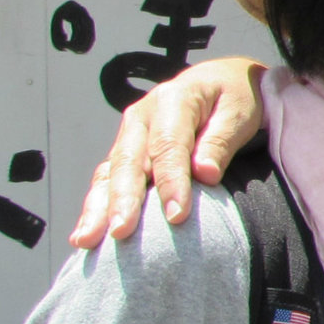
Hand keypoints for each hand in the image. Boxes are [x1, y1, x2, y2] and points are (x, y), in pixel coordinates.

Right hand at [68, 59, 268, 246]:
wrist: (220, 82)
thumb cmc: (235, 98)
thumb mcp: (239, 111)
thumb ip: (221, 141)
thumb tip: (205, 175)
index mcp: (173, 99)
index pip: (169, 146)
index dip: (171, 182)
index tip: (176, 216)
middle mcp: (142, 116)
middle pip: (129, 161)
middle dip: (124, 200)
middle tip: (121, 233)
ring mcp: (129, 134)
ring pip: (110, 173)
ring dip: (97, 208)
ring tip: (87, 240)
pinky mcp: (124, 151)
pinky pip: (106, 180)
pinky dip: (95, 207)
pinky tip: (85, 235)